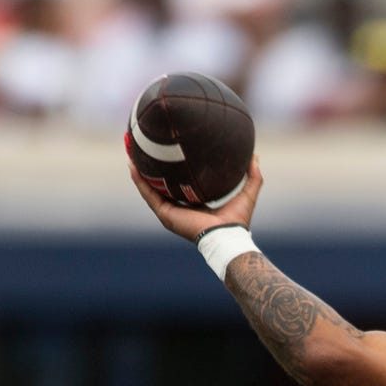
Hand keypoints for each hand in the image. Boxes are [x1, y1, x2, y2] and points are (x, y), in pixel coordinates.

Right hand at [130, 155, 262, 243]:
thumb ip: (252, 176)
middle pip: (160, 184)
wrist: (227, 238)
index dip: (172, 168)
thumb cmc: (237, 222)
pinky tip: (132, 166)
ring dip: (139, 171)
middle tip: (143, 147)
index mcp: (193, 204)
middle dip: (150, 167)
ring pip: (149, 188)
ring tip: (130, 151)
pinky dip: (139, 181)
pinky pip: (148, 194)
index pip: (179, 183)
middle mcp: (178, 208)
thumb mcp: (246, 192)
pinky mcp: (165, 214)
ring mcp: (169, 212)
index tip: (167, 151)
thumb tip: (255, 156)